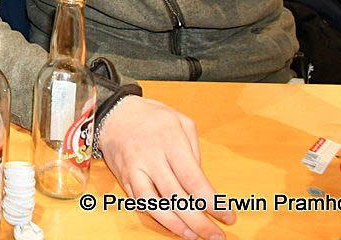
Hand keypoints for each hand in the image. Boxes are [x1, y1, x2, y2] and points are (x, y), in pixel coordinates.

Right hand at [99, 96, 234, 239]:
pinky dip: (156, 216)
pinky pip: (139, 202)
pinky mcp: (123, 177)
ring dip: (176, 225)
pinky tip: (172, 224)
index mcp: (169, 140)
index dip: (211, 202)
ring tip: (194, 236)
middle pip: (176, 196)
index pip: (193, 179)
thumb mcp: (181, 121)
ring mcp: (134, 169)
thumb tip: (201, 184)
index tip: (228, 217)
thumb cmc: (152, 116)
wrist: (113, 112)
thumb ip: (195, 151)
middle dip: (199, 221)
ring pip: (154, 204)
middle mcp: (150, 156)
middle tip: (217, 236)